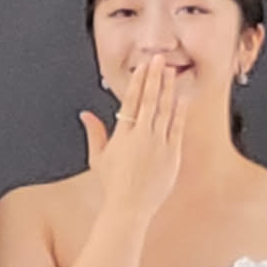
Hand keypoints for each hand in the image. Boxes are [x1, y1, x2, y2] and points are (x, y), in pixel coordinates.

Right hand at [79, 53, 185, 223]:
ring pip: (165, 110)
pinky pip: (177, 128)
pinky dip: (179, 112)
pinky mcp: (172, 154)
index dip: (138, 81)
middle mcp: (142, 136)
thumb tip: (85, 114)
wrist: (129, 207)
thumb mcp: (98, 157)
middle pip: (149, 100)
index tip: (143, 67)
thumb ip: (94, 132)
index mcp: (123, 135)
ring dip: (168, 89)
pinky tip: (181, 98)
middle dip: (154, 77)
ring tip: (170, 72)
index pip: (131, 101)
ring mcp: (159, 144)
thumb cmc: (113, 185)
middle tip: (158, 59)